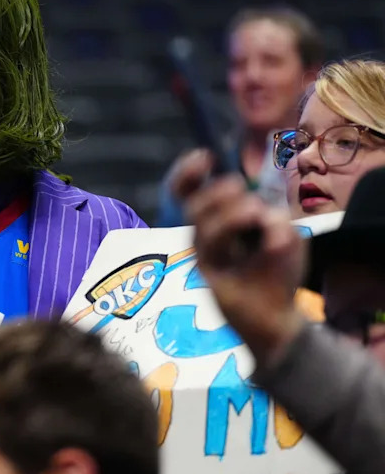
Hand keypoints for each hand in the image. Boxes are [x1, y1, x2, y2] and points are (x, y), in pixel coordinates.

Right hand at [171, 150, 306, 364]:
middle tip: (240, 188)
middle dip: (215, 190)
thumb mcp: (285, 236)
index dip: (188, 171)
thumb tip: (258, 211)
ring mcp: (204, 254)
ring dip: (228, 209)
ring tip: (254, 211)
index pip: (189, 191)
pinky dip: (233, 228)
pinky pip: (210, 244)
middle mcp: (205, 235)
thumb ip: (273, 217)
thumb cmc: (276, 274)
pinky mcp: (207, 271)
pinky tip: (257, 226)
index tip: (204, 156)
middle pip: (190, 203)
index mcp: (217, 221)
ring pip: (200, 220)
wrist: (277, 317)